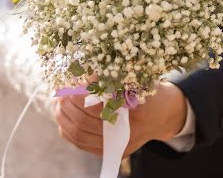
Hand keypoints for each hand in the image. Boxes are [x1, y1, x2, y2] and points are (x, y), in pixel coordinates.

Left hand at [53, 81, 186, 156]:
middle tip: (60, 90)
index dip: (82, 94)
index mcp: (136, 111)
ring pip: (80, 135)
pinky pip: (82, 143)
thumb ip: (114, 77)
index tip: (74, 80)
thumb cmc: (150, 90)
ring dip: (64, 117)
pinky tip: (62, 114)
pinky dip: (68, 129)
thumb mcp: (138, 78)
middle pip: (86, 124)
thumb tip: (85, 72)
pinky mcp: (111, 150)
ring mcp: (118, 145)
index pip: (100, 107)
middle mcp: (127, 134)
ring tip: (57, 100)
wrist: (164, 115)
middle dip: (69, 106)